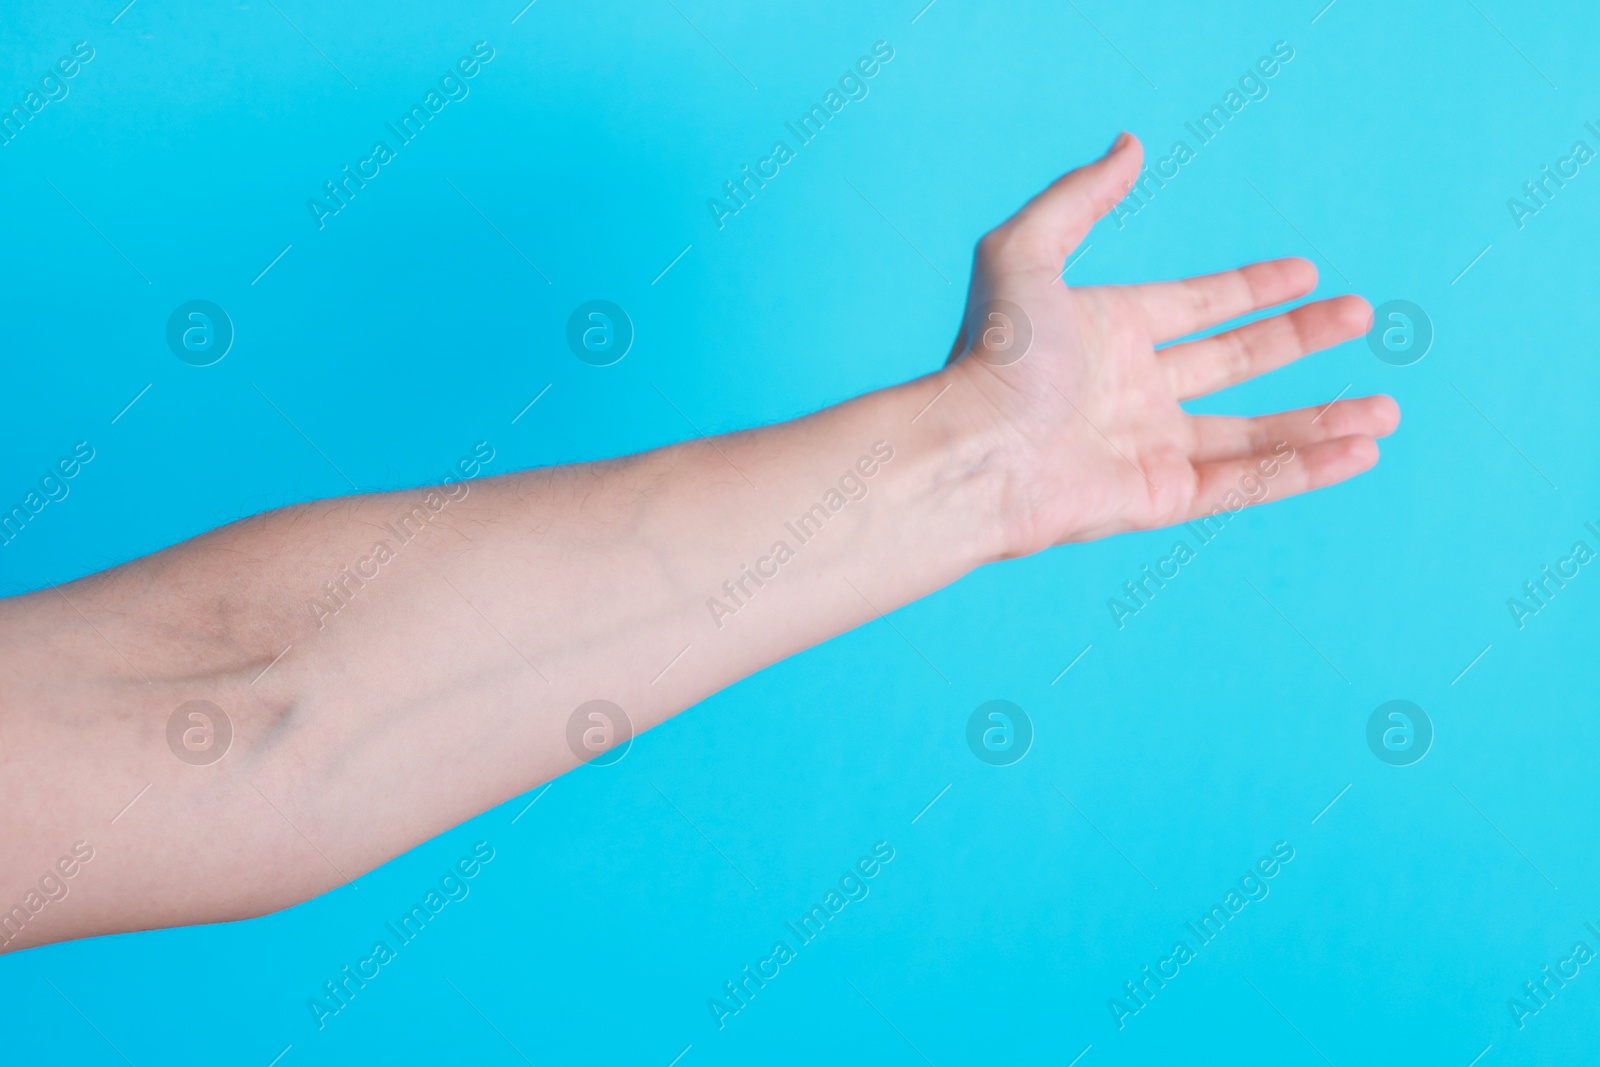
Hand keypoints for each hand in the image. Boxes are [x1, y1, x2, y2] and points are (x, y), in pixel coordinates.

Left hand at [942, 132, 1398, 555]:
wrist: (973, 453)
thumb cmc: (993, 358)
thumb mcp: (1023, 253)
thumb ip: (1078, 197)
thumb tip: (1128, 144)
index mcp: (1109, 331)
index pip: (1197, 305)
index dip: (1251, 287)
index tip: (1306, 272)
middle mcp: (1133, 389)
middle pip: (1236, 361)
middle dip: (1301, 340)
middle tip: (1362, 316)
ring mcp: (1148, 446)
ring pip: (1254, 432)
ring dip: (1322, 419)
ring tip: (1387, 411)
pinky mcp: (1159, 497)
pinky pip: (1246, 482)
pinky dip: (1304, 468)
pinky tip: (1360, 452)